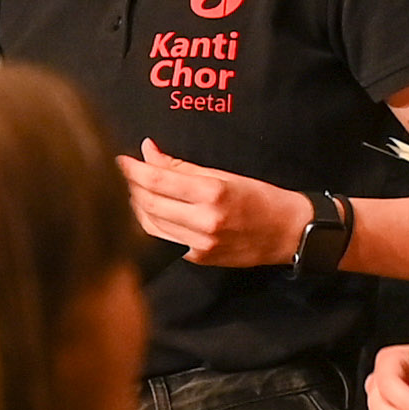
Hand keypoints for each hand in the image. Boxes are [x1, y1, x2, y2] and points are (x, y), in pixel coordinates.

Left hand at [119, 138, 302, 267]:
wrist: (288, 234)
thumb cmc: (260, 199)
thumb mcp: (224, 175)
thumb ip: (182, 166)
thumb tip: (149, 150)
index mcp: (213, 193)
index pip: (157, 180)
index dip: (132, 169)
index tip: (120, 159)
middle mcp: (205, 221)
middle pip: (148, 203)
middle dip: (129, 186)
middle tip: (122, 173)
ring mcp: (200, 244)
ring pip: (149, 225)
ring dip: (135, 207)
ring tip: (132, 191)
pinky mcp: (198, 258)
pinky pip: (163, 240)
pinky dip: (150, 225)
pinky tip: (148, 213)